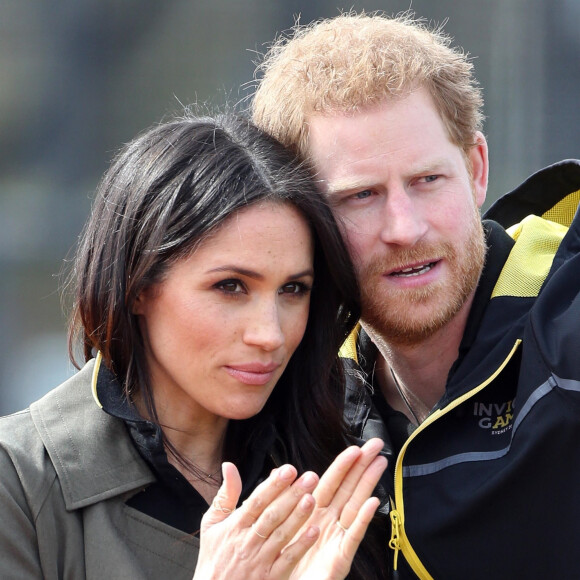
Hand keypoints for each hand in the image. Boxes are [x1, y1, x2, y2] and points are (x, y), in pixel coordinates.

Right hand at [193, 462, 321, 579]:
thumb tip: (229, 465)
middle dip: (292, 495)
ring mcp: (259, 561)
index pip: (257, 501)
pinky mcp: (270, 578)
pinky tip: (313, 532)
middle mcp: (247, 542)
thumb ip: (225, 495)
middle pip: (272, 514)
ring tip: (312, 498)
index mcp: (235, 526)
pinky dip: (301, 546)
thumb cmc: (213, 558)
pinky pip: (287, 560)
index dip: (273, 485)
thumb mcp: (211, 525)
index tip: (288, 469)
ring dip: (298, 517)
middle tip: (310, 477)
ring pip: (281, 535)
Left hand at [289, 438, 386, 579]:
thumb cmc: (285, 560)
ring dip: (368, 483)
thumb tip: (277, 469)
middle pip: (348, 487)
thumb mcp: (280, 524)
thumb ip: (281, 497)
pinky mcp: (341, 558)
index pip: (331, 482)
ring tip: (380, 463)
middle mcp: (329, 521)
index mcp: (314, 512)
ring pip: (355, 504)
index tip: (356, 447)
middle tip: (377, 445)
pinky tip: (373, 503)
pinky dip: (363, 518)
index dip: (343, 464)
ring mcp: (337, 538)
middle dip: (362, 465)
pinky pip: (353, 535)